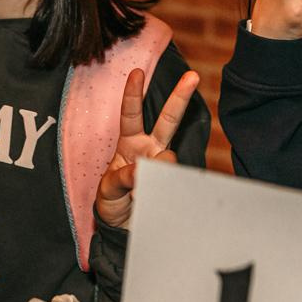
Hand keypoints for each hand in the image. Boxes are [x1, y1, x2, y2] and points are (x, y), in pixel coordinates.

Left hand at [94, 67, 200, 227]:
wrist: (124, 229)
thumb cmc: (112, 203)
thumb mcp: (107, 191)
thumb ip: (122, 179)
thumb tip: (142, 169)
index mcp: (129, 144)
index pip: (131, 115)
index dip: (133, 94)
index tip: (137, 72)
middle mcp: (150, 149)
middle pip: (167, 119)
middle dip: (180, 97)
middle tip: (193, 76)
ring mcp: (163, 164)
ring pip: (172, 155)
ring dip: (158, 171)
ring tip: (141, 192)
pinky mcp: (173, 181)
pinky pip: (175, 179)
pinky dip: (166, 188)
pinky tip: (155, 198)